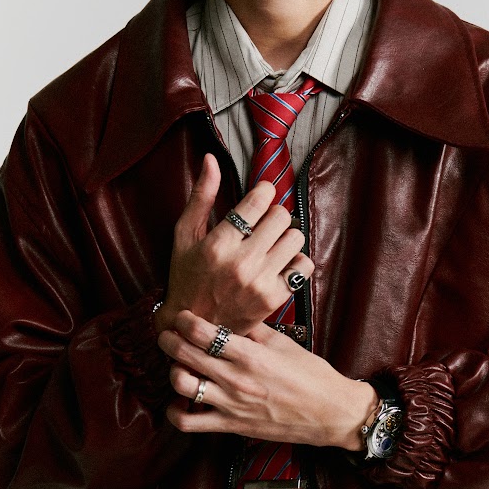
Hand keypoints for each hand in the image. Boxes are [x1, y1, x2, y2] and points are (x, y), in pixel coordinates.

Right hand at [155, 154, 313, 334]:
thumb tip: (211, 159)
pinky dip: (295, 260)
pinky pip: (303, 266)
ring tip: (270, 243)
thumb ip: (201, 195)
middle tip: (263, 223)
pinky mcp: (274, 299)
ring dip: (285, 236)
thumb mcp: (185, 235)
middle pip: (281, 216)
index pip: (258, 200)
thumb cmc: (187, 276)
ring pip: (295, 237)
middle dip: (274, 214)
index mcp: (218, 244)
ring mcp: (260, 283)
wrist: (194, 329)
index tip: (260, 196)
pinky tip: (278, 263)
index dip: (264, 191)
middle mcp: (241, 263)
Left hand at [158, 310, 377, 449]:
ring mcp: (231, 405)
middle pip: (187, 355)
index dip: (186, 321)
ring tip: (176, 363)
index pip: (205, 333)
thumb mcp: (283, 342)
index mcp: (250, 354)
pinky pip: (190, 423)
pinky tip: (179, 399)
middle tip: (167, 332)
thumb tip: (233, 310)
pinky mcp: (231, 426)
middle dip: (169, 340)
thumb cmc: (309, 373)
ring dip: (172, 371)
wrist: (328, 411)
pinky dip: (176, 412)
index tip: (182, 314)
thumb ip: (254, 327)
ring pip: (183, 386)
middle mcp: (236, 379)